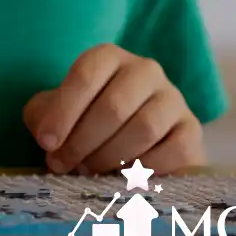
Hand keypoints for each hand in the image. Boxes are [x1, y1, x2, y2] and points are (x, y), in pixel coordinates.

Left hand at [22, 43, 205, 175]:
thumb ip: (43, 116)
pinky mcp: (192, 130)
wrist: (131, 144)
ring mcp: (173, 99)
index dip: (63, 111)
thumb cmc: (86, 122)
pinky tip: (123, 177)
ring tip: (89, 172)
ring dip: (110, 156)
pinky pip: (172, 150)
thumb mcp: (56, 113)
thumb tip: (47, 136)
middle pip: (114, 105)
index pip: (86, 74)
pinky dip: (144, 169)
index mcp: (109, 58)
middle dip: (83, 141)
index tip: (46, 143)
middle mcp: (146, 70)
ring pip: (144, 128)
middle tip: (64, 165)